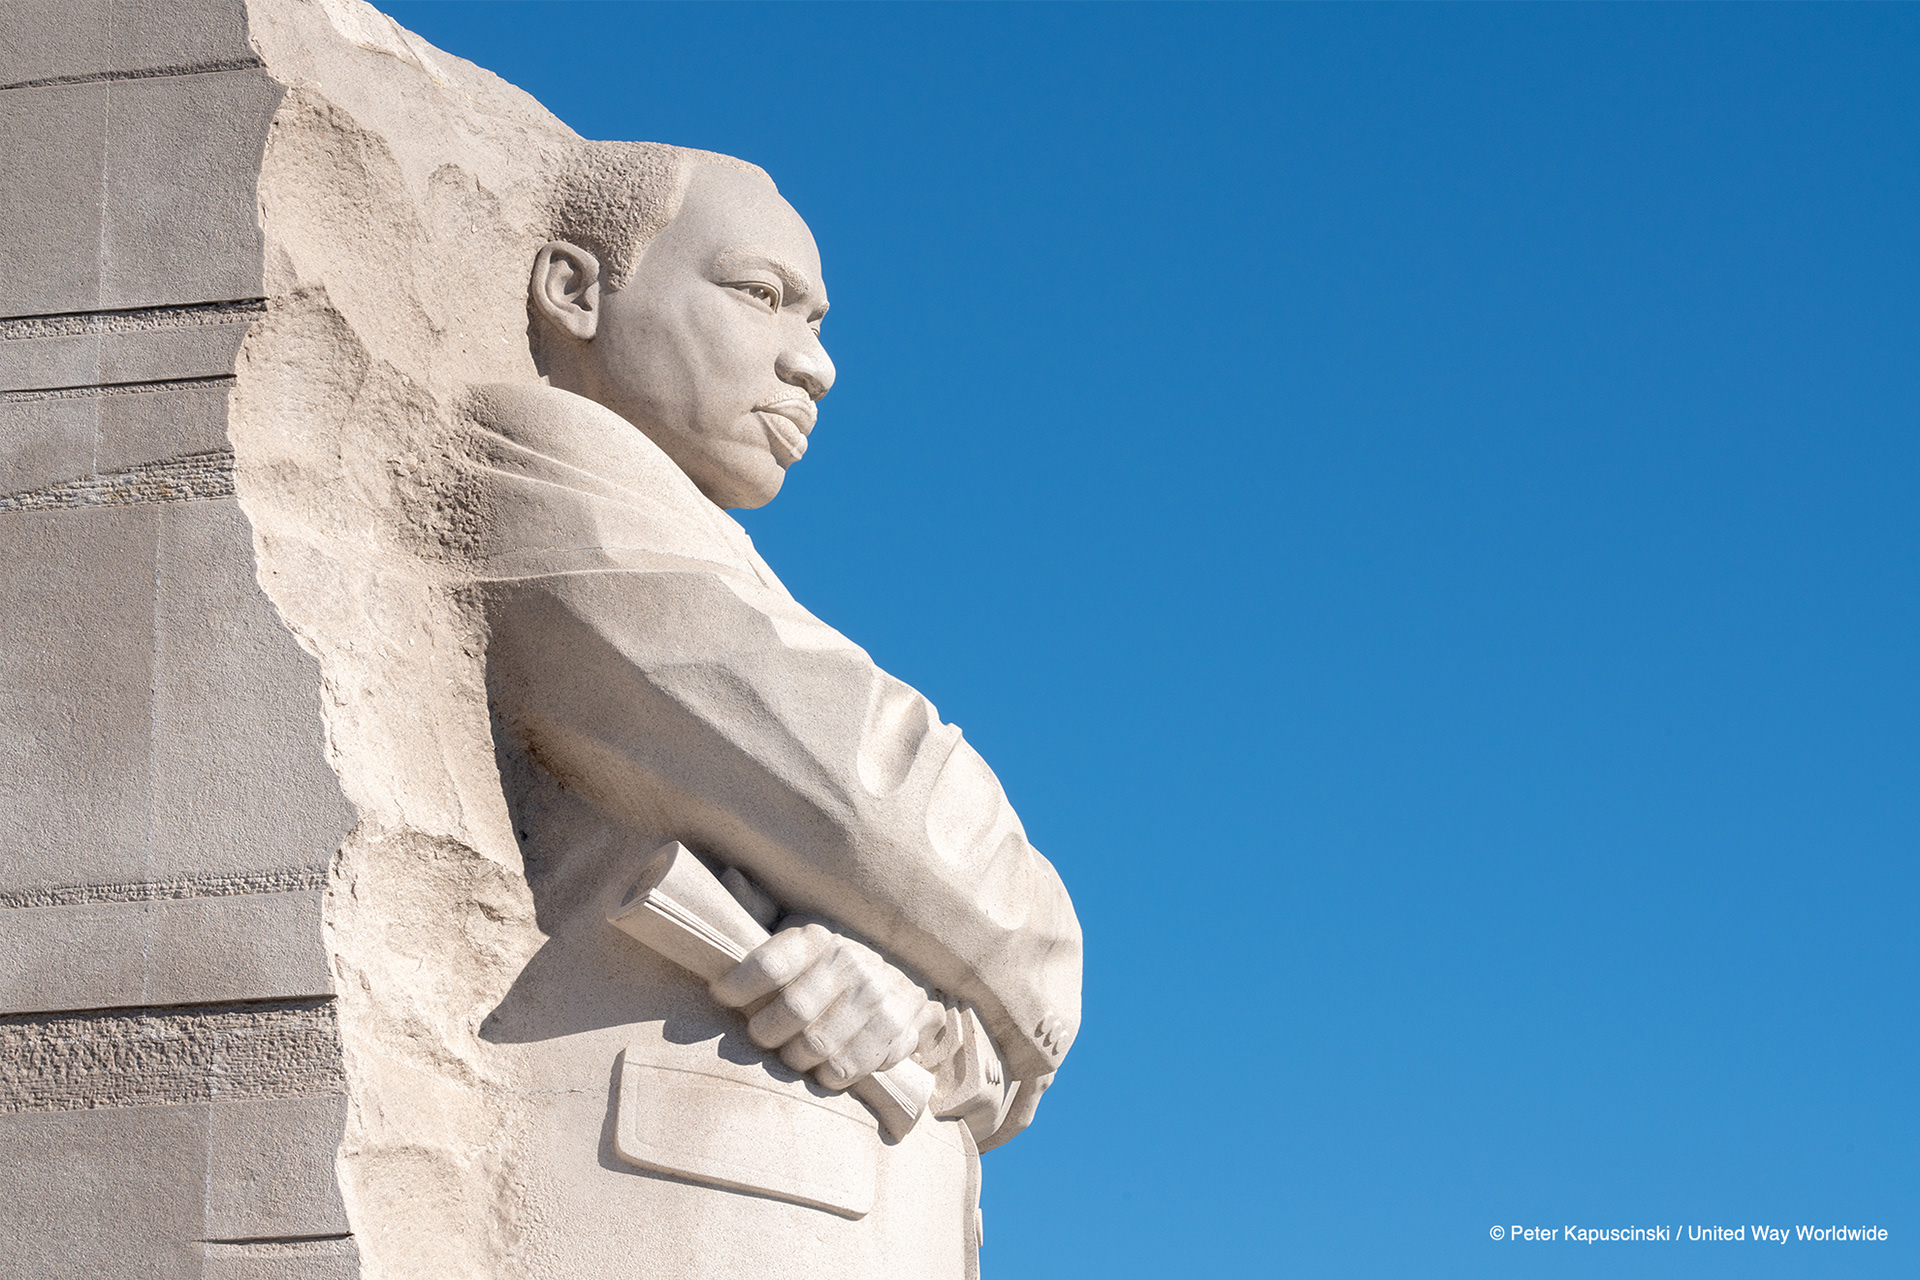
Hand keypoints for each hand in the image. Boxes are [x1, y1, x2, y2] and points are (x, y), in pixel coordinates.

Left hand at [711, 920, 944, 1091]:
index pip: (768, 964)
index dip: (737, 986)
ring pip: (816, 1046)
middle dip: (764, 1033)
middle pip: (791, 1013)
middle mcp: (849, 962)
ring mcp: (876, 997)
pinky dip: (827, 1075)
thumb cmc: (829, 961)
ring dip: (794, 1058)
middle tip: (760, 1035)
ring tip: (791, 1053)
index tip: (721, 995)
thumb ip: (759, 911)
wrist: (905, 974)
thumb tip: (731, 878)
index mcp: (817, 938)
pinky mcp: (896, 1029)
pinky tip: (822, 1065)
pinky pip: (847, 1067)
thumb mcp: (797, 930)